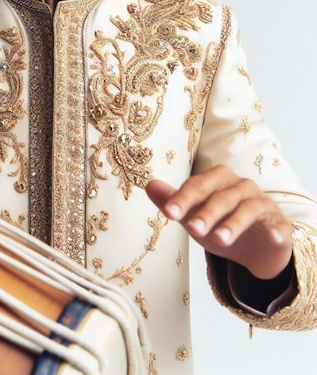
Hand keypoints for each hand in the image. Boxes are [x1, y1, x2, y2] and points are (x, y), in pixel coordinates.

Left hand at [146, 165, 292, 279]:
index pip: (199, 185)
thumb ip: (172, 201)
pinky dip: (273, 230)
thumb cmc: (218, 224)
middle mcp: (242, 187)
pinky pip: (278, 226)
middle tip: (193, 229)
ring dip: (233, 223)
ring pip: (248, 209)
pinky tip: (269, 237)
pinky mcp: (280, 225)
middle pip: (223, 195)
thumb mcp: (192, 215)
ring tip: (219, 239)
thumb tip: (149, 185)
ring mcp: (263, 204)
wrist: (253, 249)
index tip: (169, 213)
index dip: (184, 198)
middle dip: (207, 211)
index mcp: (218, 180)